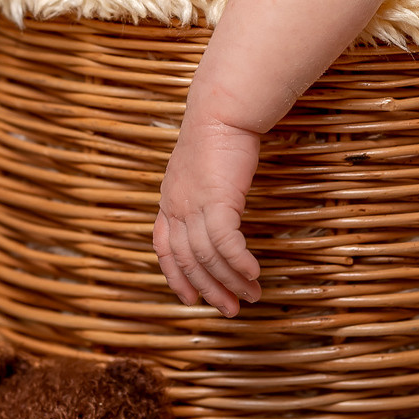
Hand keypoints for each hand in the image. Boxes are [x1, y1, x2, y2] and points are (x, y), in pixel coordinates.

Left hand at [152, 117, 262, 316]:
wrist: (222, 109)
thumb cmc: (217, 134)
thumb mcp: (201, 169)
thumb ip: (203, 193)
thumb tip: (218, 211)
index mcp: (169, 200)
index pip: (164, 248)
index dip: (175, 276)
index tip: (190, 298)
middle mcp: (176, 206)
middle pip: (187, 260)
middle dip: (209, 289)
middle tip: (230, 309)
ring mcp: (193, 204)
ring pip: (207, 256)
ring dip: (230, 280)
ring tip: (251, 295)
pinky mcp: (216, 199)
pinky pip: (225, 242)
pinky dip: (239, 261)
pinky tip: (253, 273)